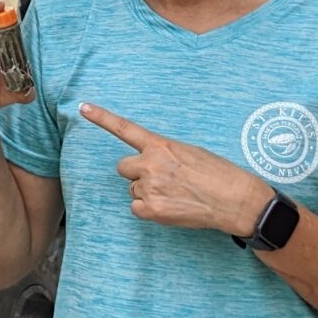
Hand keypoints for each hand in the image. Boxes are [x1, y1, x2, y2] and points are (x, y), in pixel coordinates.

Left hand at [77, 104, 269, 234]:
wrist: (234, 200)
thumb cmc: (218, 174)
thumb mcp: (190, 152)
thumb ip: (164, 154)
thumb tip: (150, 164)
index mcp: (161, 145)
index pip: (124, 128)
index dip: (101, 118)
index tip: (83, 107)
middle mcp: (150, 164)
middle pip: (124, 168)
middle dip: (137, 173)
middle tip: (162, 179)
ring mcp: (149, 188)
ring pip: (133, 190)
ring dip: (148, 192)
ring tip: (175, 194)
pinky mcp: (151, 210)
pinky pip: (137, 208)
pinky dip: (150, 210)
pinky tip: (171, 207)